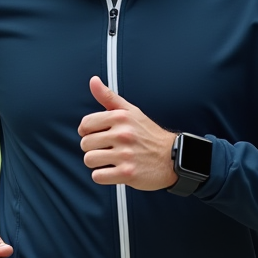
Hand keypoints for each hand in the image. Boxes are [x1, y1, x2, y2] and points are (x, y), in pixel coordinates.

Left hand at [78, 76, 176, 190]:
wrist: (172, 157)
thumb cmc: (148, 134)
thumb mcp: (130, 111)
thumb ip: (109, 97)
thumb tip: (93, 81)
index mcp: (121, 117)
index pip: (85, 124)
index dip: (87, 132)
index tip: (96, 135)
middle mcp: (123, 134)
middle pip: (85, 144)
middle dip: (93, 148)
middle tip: (107, 149)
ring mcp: (125, 155)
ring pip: (89, 160)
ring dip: (97, 163)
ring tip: (110, 160)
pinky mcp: (127, 173)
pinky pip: (98, 176)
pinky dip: (103, 176)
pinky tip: (113, 171)